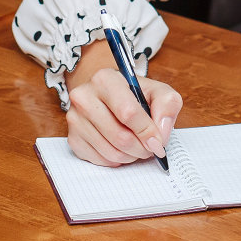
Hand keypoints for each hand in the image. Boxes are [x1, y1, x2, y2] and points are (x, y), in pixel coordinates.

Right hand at [64, 38, 182, 166]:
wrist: (107, 95)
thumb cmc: (134, 94)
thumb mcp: (158, 91)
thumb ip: (167, 106)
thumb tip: (160, 134)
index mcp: (105, 79)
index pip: (128, 113)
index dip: (147, 131)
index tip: (158, 142)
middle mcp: (84, 97)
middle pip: (120, 137)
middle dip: (141, 148)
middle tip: (150, 147)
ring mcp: (75, 118)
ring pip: (111, 152)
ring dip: (131, 155)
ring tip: (137, 146)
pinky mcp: (73, 138)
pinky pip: (100, 160)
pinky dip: (117, 160)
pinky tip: (121, 147)